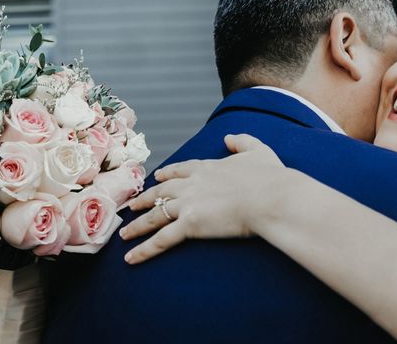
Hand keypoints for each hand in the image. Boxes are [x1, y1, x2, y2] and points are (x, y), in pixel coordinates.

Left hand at [121, 134, 284, 263]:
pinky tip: (131, 258)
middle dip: (145, 198)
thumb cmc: (270, 176)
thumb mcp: (258, 151)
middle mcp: (193, 183)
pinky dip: (144, 250)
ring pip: (156, 215)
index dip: (167, 174)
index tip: (157, 177)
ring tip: (125, 233)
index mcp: (208, 167)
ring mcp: (189, 203)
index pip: (181, 170)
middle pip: (162, 191)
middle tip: (132, 205)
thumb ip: (242, 141)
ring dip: (138, 224)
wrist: (271, 196)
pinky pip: (162, 240)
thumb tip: (228, 138)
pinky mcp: (191, 224)